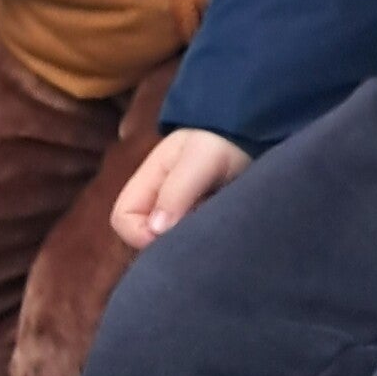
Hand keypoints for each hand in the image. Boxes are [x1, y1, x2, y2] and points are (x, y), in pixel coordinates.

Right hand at [110, 128, 252, 249]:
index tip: (170, 233)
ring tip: (211, 225)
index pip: (122, 218)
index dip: (138, 233)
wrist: (254, 134)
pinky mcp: (197, 220)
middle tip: (196, 231)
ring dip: (185, 239)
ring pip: (165, 240)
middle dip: (165, 242)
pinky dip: (199, 239)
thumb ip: (176, 192)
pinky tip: (217, 230)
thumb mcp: (199, 161)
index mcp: (147, 181)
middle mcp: (157, 199)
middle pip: (142, 235)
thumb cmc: (222, 142)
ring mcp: (177, 211)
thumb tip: (155, 230)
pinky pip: (187, 239)